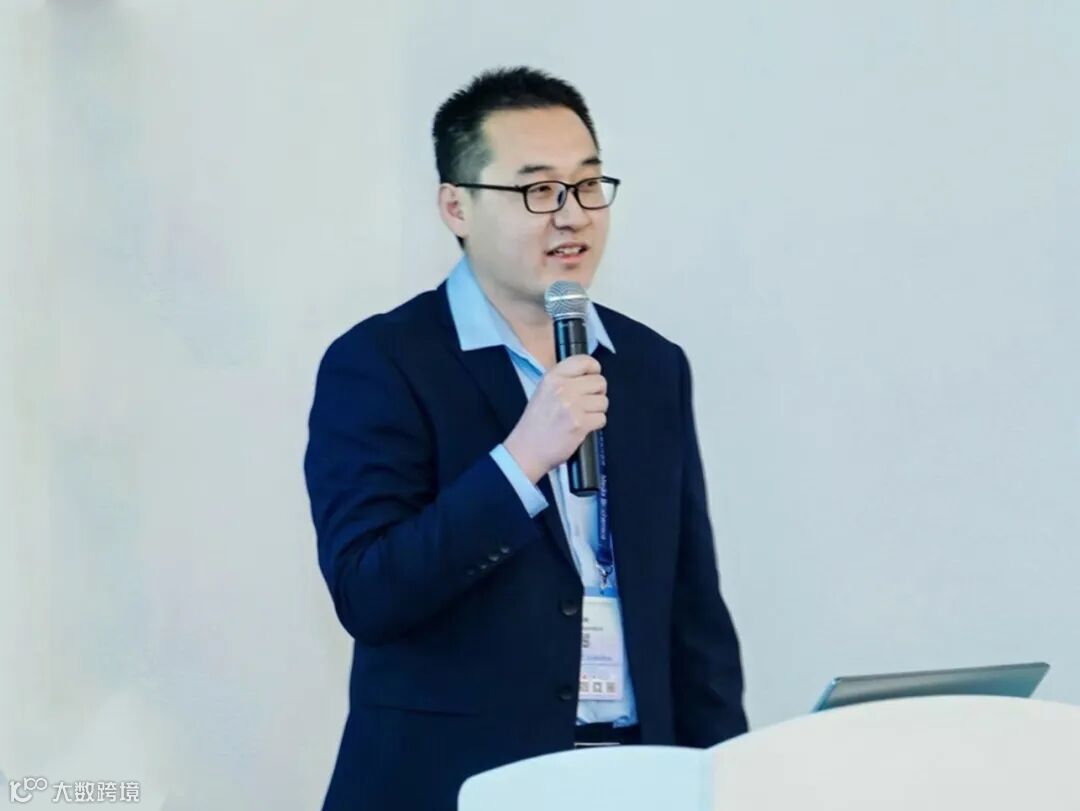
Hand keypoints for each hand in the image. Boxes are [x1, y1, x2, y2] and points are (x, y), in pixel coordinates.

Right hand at [504, 355, 607, 482]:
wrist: (527, 449)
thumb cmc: (536, 423)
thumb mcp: (544, 391)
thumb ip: (565, 380)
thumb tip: (590, 375)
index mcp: (552, 377)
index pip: (584, 361)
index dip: (594, 369)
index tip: (593, 376)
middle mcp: (562, 388)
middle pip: (599, 382)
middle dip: (597, 393)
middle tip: (586, 402)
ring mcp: (572, 406)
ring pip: (603, 401)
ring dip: (596, 410)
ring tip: (582, 416)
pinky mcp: (580, 423)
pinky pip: (602, 418)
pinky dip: (595, 424)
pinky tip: (582, 427)